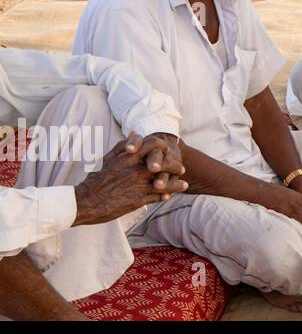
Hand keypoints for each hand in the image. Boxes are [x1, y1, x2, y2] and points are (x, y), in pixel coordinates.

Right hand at [72, 133, 187, 225]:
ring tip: (183, 184)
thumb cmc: (96, 179)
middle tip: (181, 169)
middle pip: (165, 163)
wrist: (85, 202)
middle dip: (176, 165)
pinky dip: (166, 195)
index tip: (169, 150)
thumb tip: (134, 132)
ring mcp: (138, 185)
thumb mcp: (108, 159)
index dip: (165, 147)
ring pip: (165, 182)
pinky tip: (170, 196)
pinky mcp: (138, 200)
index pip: (154, 145)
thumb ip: (123, 145)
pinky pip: (158, 196)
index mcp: (129, 157)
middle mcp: (136, 169)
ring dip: (177, 183)